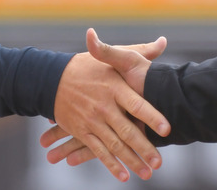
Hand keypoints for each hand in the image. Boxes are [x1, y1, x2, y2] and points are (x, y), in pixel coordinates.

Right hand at [44, 28, 165, 180]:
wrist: (50, 78)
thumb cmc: (86, 66)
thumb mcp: (113, 56)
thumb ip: (140, 51)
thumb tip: (163, 41)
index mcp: (114, 87)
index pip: (136, 104)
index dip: (151, 117)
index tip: (166, 129)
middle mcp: (103, 105)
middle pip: (127, 130)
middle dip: (144, 148)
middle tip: (159, 162)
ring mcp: (91, 120)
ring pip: (114, 145)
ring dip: (131, 160)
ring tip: (147, 172)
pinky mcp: (82, 131)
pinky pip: (98, 151)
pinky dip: (111, 164)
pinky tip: (124, 176)